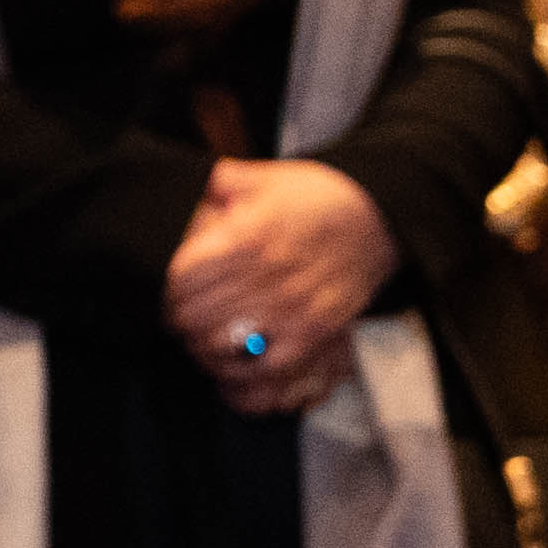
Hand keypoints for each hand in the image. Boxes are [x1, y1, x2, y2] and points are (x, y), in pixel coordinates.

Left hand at [160, 162, 392, 411]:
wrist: (381, 216)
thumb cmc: (319, 196)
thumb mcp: (264, 178)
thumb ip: (218, 184)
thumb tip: (187, 192)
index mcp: (248, 235)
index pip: (181, 279)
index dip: (166, 290)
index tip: (168, 293)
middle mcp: (269, 274)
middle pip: (196, 315)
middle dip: (179, 319)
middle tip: (179, 318)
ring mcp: (293, 308)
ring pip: (223, 344)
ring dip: (202, 344)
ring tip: (199, 338)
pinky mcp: (315, 332)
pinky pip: (264, 367)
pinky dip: (239, 369)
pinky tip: (230, 358)